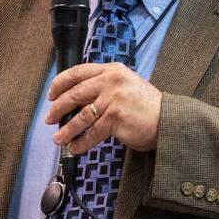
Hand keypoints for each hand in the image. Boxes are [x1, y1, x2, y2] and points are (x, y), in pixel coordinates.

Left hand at [44, 63, 162, 153]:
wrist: (168, 119)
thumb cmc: (146, 106)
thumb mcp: (125, 85)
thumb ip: (104, 86)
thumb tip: (75, 100)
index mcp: (112, 70)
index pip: (78, 72)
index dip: (60, 83)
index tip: (51, 94)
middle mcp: (111, 81)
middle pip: (75, 93)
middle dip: (58, 108)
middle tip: (49, 118)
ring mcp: (113, 99)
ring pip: (80, 116)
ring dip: (66, 130)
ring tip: (58, 138)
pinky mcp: (116, 118)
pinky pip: (92, 133)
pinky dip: (81, 143)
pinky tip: (75, 148)